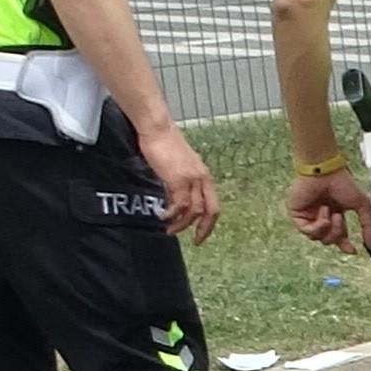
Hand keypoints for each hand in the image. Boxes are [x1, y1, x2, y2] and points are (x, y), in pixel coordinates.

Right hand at [141, 123, 218, 243]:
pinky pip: (179, 204)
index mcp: (204, 175)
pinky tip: (162, 215)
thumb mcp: (176, 165)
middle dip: (204, 229)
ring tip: (169, 229)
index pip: (214, 204)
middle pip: (210, 210)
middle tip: (195, 242)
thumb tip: (172, 201)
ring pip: (194, 210)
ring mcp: (191, 178)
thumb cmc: (162, 143)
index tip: (201, 234)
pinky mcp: (178, 178)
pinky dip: (171, 213)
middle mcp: (202, 177)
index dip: (209, 222)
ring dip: (181, 224)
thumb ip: (178, 182)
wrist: (156, 128)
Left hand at [284, 166, 370, 251]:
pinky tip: (323, 212)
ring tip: (332, 213)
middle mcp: (322, 217)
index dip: (345, 245)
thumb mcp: (362, 205)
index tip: (352, 250)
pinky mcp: (298, 216)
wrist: (324, 172)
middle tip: (340, 219)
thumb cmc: (341, 182)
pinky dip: (318, 225)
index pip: (340, 237)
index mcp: (336, 215)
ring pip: (318, 238)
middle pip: (329, 240)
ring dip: (328, 228)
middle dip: (337, 234)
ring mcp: (309, 217)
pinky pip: (307, 231)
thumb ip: (368, 226)